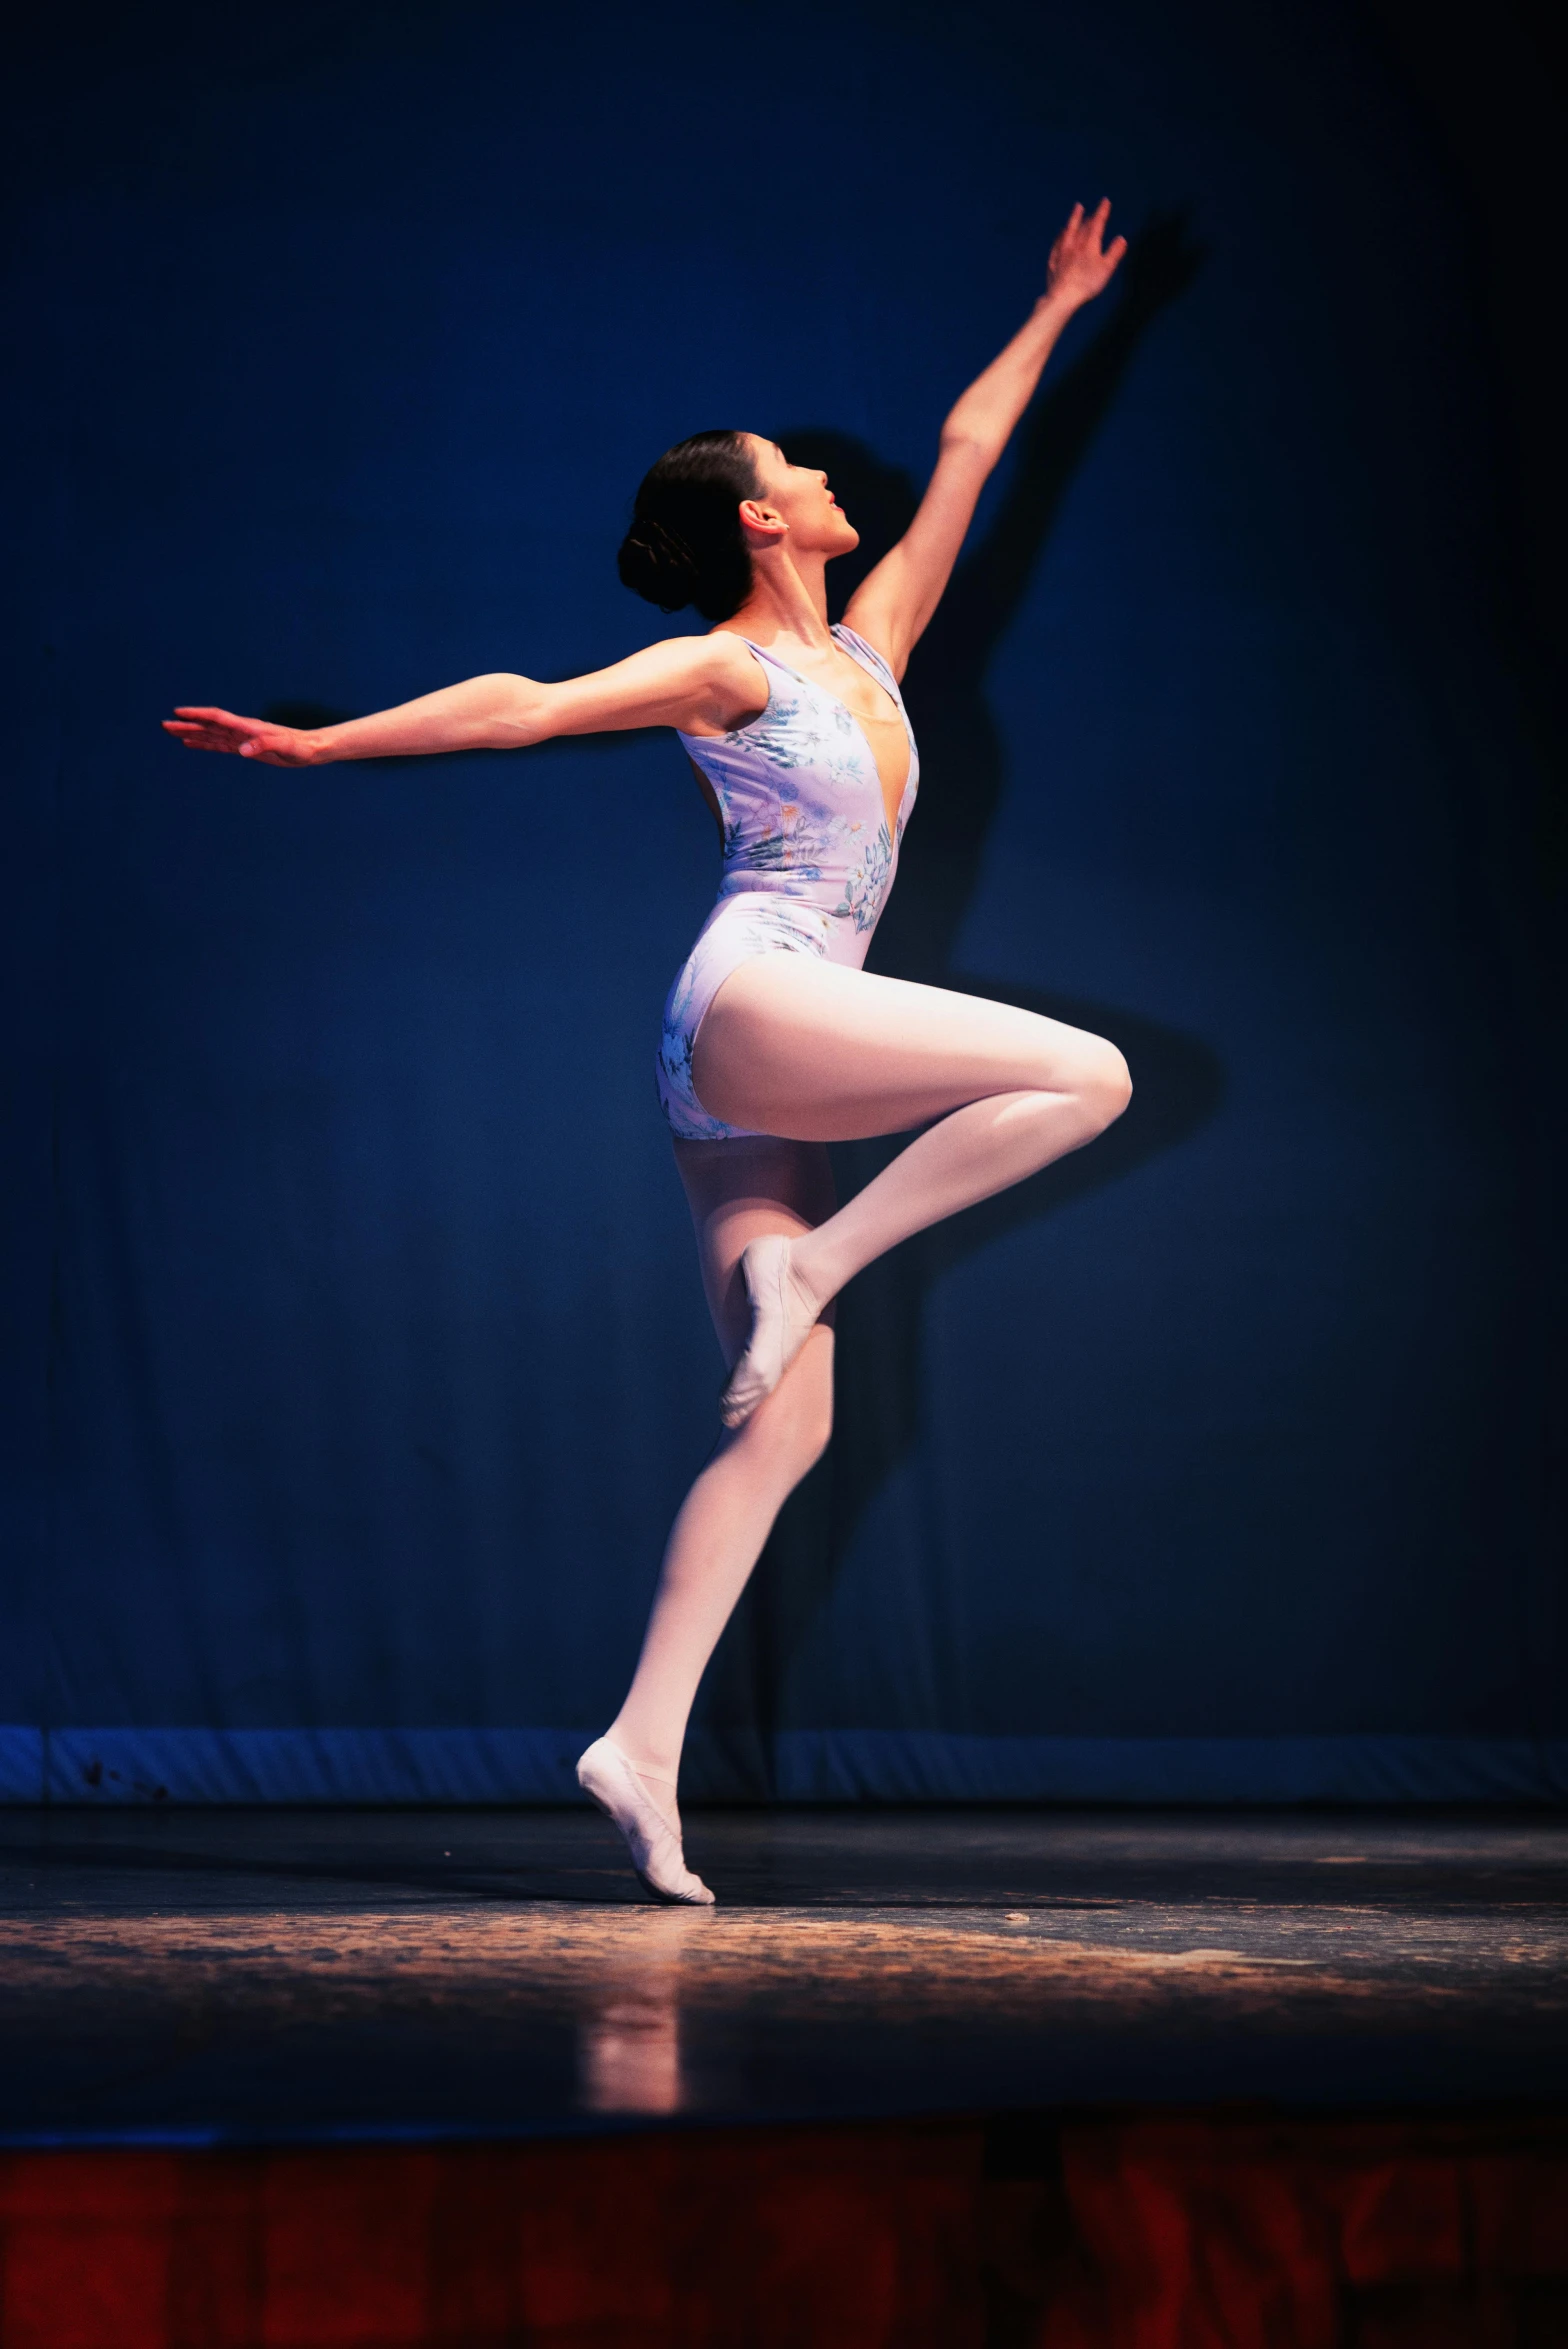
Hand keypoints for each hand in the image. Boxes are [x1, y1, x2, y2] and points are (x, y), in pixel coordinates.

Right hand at [161, 706, 321, 765]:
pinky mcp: (246, 748)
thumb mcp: (286, 747)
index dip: (198, 715)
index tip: (178, 713)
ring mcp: (242, 738)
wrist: (312, 749)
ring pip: (211, 734)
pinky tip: (192, 743)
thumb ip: (265, 744)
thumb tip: (242, 750)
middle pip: (209, 725)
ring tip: (171, 732)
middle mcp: (242, 730)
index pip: (217, 718)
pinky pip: (220, 745)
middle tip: (164, 725)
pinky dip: (204, 744)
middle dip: (187, 724)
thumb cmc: (301, 747)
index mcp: (248, 727)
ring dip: (192, 733)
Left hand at [1043, 200, 1126, 310]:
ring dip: (1073, 220)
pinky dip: (1060, 237)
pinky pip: (1057, 244)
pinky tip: (1060, 234)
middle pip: (1082, 226)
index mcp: (1089, 244)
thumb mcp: (1107, 269)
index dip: (1102, 212)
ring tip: (1076, 211)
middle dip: (1088, 216)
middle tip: (1089, 208)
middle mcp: (1075, 244)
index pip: (1097, 224)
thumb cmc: (1088, 283)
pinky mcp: (1054, 262)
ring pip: (1068, 231)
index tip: (1105, 201)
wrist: (1063, 296)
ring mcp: (1062, 252)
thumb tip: (1121, 239)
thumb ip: (1114, 252)